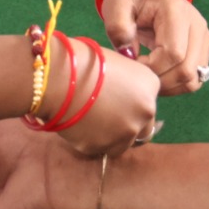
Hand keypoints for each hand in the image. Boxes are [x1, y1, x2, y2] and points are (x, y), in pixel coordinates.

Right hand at [46, 35, 160, 154]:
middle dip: (128, 123)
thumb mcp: (116, 64)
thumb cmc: (83, 60)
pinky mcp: (103, 147)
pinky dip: (91, 140)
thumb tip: (123, 95)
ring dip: (112, 136)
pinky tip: (78, 125)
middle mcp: (146, 111)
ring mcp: (126, 132)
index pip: (148, 102)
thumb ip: (128, 83)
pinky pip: (100, 148)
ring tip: (90, 121)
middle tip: (106, 116)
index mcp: (150, 85)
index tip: (116, 99)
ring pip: (124, 143)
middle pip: (144, 127)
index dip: (131, 102)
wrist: (58, 76)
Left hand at [98, 0, 208, 95]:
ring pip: (194, 79)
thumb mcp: (116, 4)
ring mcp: (204, 38)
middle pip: (187, 70)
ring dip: (169, 87)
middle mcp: (197, 25)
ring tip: (147, 76)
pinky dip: (176, 85)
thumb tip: (129, 54)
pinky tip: (158, 75)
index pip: (173, 54)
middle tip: (138, 74)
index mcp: (177, 11)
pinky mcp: (203, 49)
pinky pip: (195, 79)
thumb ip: (118, 26)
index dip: (151, 68)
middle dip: (159, 81)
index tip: (132, 62)